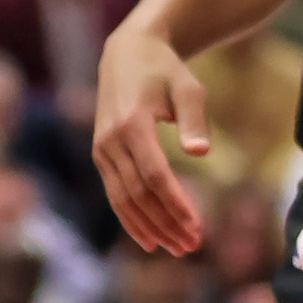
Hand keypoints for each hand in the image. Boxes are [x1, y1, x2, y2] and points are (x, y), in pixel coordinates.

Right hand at [90, 24, 209, 257]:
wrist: (127, 54)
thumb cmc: (165, 70)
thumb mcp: (188, 88)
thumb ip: (194, 120)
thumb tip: (201, 152)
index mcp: (132, 124)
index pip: (155, 175)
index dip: (175, 204)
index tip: (197, 226)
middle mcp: (111, 141)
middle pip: (138, 194)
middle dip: (166, 224)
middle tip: (192, 246)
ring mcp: (102, 150)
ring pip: (123, 200)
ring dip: (149, 227)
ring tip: (175, 248)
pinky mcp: (101, 156)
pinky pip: (115, 194)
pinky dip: (131, 219)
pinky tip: (150, 238)